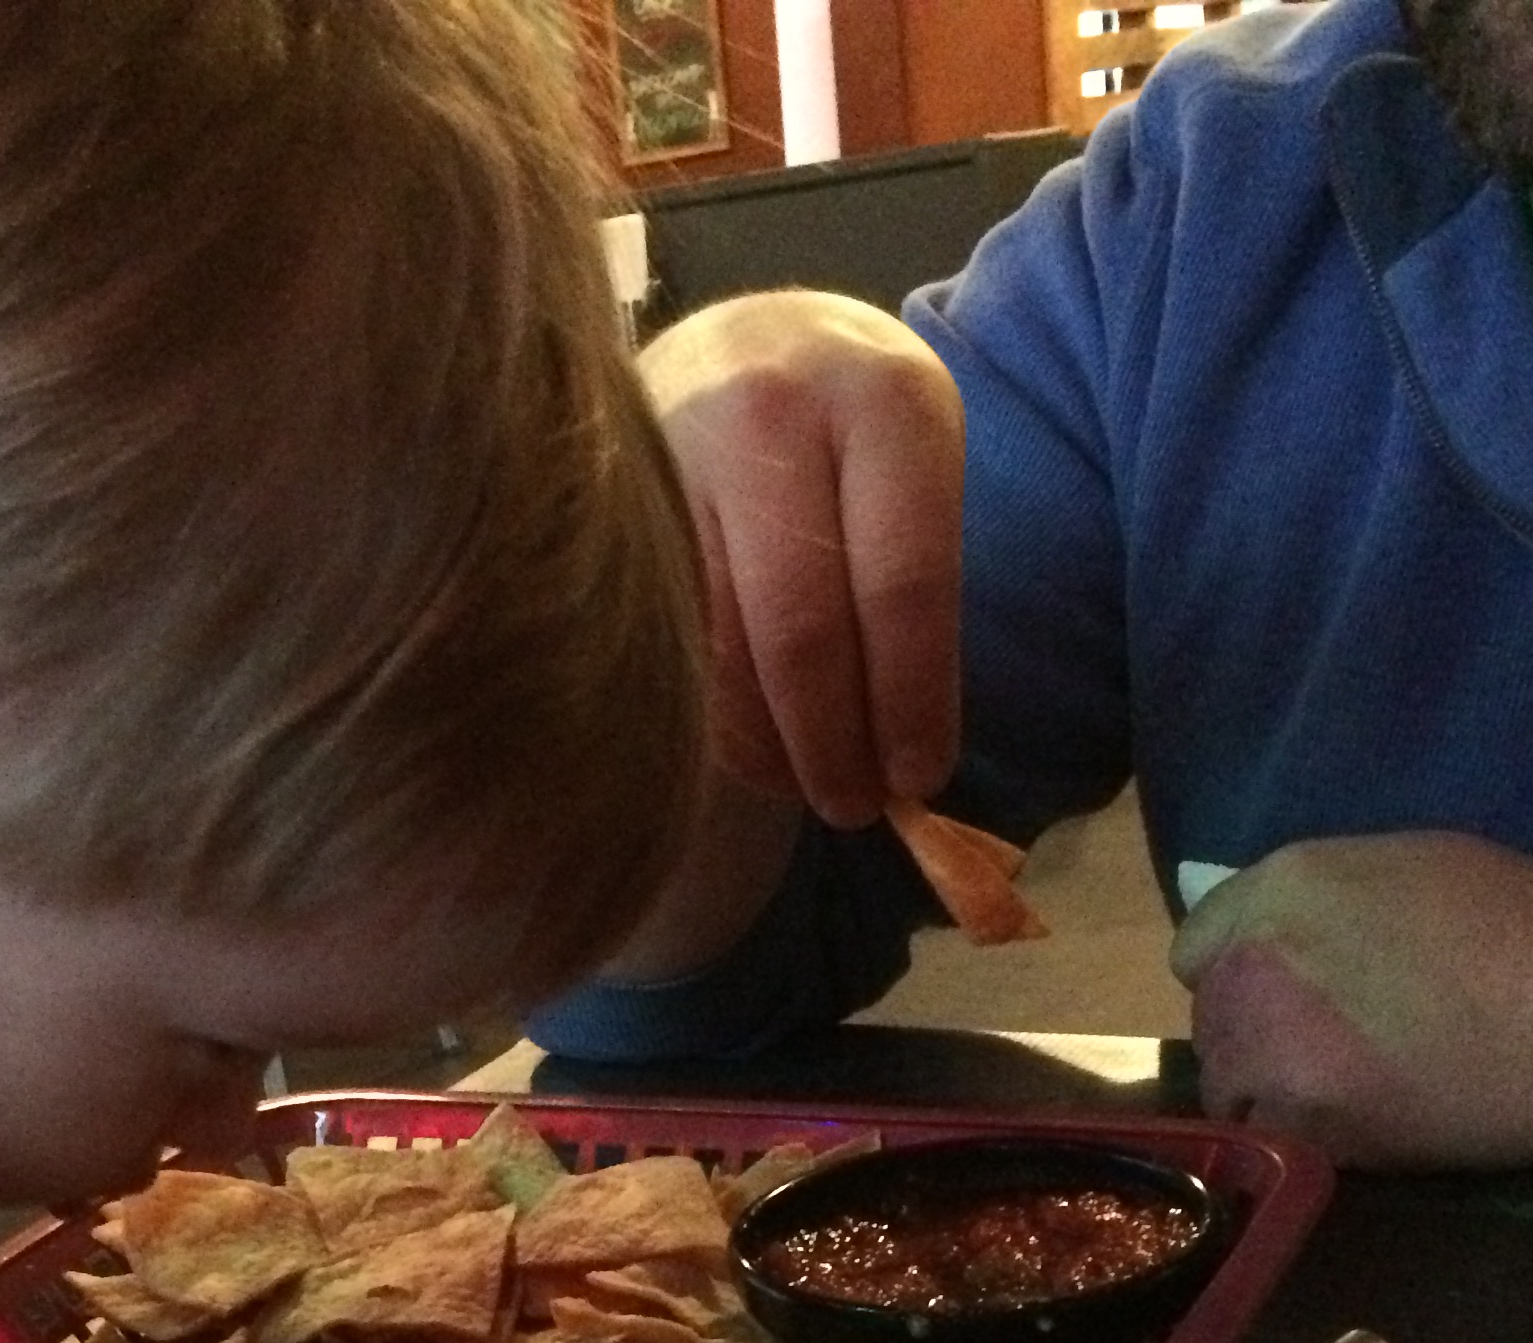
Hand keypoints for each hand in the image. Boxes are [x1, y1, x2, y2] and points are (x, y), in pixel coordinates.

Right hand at [639, 290, 965, 823]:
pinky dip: (713, 717)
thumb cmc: (852, 434)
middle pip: (802, 629)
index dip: (910, 701)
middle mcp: (774, 412)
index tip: (918, 777)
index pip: (903, 583)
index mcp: (883, 401)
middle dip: (834, 742)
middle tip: (855, 807)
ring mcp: (677, 453)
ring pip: (720, 649)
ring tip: (808, 784)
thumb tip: (907, 766)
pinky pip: (666, 642)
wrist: (743, 345)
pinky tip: (750, 746)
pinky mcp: (614, 503)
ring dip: (770, 746)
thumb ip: (915, 590)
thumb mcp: (911, 471)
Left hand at [1170, 831, 1532, 1168]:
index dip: (1237, 969)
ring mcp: (1275, 1052)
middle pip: (1212, 1015)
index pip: (1198, 943)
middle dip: (1250, 1028)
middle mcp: (1258, 965)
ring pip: (1226, 1083)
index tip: (1278, 991)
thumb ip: (1326, 897)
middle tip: (1314, 1047)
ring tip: (1332, 1091)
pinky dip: (1293, 1135)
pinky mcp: (1309, 1126)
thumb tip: (1296, 932)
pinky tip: (1348, 1126)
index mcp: (1284, 888)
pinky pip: (1265, 1135)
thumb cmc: (1529, 924)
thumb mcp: (1411, 865)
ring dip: (1263, 1088)